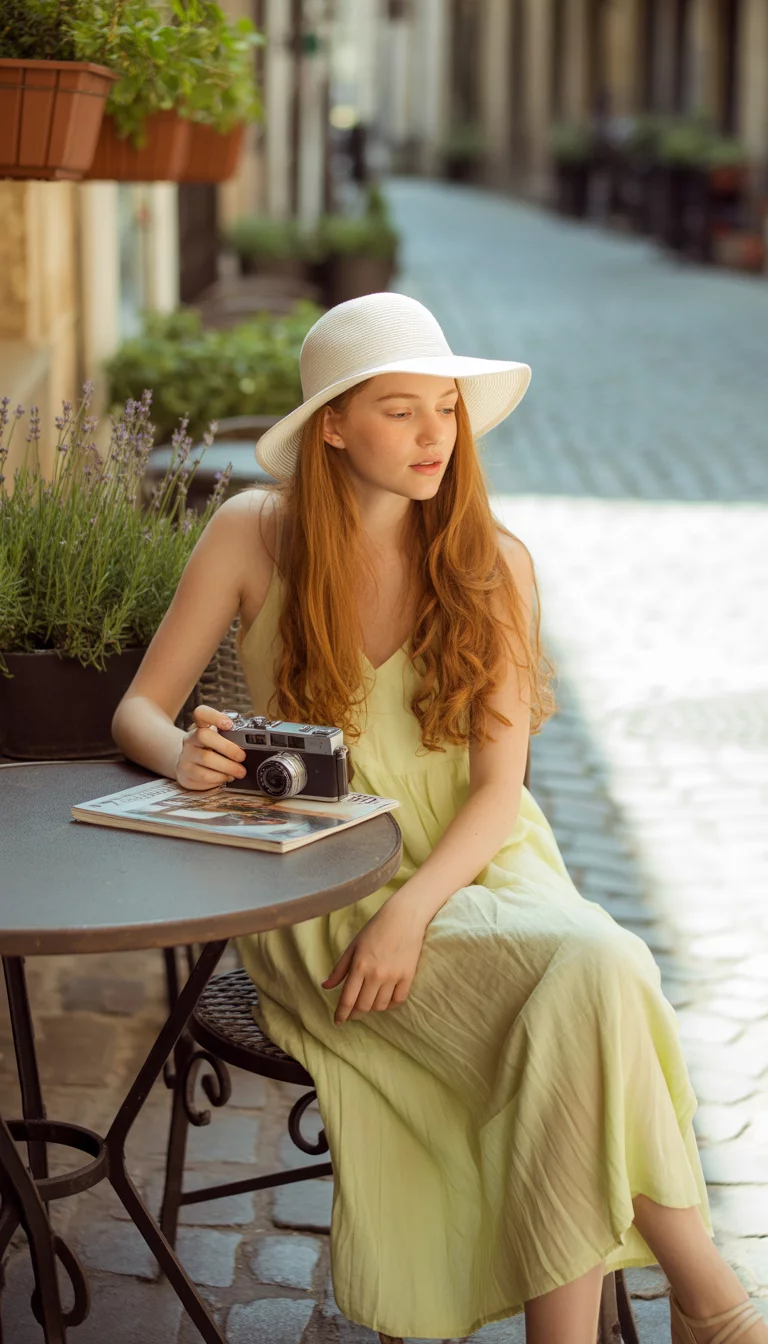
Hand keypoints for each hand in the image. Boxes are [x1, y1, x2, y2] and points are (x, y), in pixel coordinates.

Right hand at [175, 705, 247, 790]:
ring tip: (240, 772)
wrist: (190, 768)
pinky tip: (227, 777)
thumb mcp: (219, 740)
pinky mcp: (186, 773)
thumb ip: (231, 736)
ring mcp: (186, 756)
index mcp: (199, 726)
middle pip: (204, 735)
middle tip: (242, 757)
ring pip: (206, 759)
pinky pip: (205, 776)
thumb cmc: (211, 751)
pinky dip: (220, 778)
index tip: (229, 724)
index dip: (214, 716)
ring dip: (228, 766)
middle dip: (227, 747)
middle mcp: (190, 739)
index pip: (201, 713)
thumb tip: (254, 740)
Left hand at [321, 894, 425, 1024]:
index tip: (338, 1021)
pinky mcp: (408, 976)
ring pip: (380, 1006)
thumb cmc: (375, 929)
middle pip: (363, 1006)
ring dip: (372, 1008)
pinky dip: (390, 1005)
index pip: (348, 999)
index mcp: (359, 966)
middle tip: (352, 1015)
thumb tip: (325, 986)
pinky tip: (385, 1001)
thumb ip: (339, 969)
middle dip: (355, 1014)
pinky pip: (398, 1000)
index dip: (342, 1014)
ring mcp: (393, 976)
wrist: (403, 918)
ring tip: (368, 1003)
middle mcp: (376, 974)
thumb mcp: (353, 947)